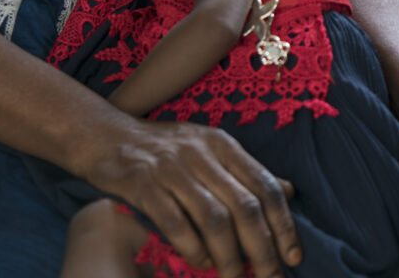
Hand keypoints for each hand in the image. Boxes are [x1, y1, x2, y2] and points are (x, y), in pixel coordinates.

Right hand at [81, 118, 301, 277]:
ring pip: (214, 219)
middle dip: (262, 250)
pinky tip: (201, 263)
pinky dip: (193, 249)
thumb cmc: (163, 148)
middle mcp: (200, 152)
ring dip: (229, 258)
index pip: (264, 185)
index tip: (292, 257)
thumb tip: (289, 191)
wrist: (106, 136)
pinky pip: (176, 223)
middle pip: (244, 207)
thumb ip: (245, 171)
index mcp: (221, 143)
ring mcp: (171, 167)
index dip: (283, 224)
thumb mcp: (208, 149)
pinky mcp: (143, 183)